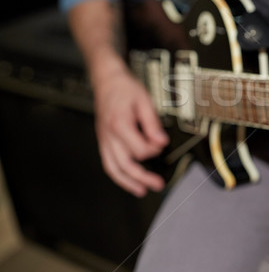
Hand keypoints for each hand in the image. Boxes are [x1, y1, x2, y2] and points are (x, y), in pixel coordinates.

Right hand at [94, 69, 168, 196]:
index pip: (140, 149)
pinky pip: (108, 163)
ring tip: (141, 190)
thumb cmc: (125, 89)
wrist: (107, 81)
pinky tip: (128, 180)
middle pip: (125, 164)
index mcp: (120, 124)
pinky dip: (118, 175)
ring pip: (113, 168)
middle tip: (157, 184)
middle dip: (142, 177)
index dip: (154, 150)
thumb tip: (162, 142)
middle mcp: (109, 135)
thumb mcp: (144, 101)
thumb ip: (153, 124)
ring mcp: (104, 139)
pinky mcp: (103, 141)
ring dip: (127, 182)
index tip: (162, 144)